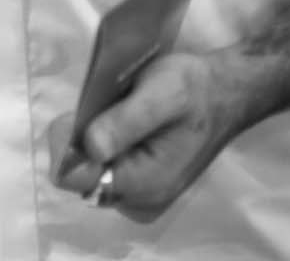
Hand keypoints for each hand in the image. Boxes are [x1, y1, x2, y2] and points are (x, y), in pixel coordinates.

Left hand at [47, 49, 255, 223]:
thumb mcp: (161, 94)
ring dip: (90, 140)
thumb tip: (91, 148)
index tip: (79, 114)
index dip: (65, 144)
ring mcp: (138, 195)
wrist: (224, 94)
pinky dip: (102, 143)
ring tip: (117, 114)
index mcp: (145, 184)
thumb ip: (124, 123)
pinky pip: (101, 167)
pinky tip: (121, 124)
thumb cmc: (193, 90)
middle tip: (106, 109)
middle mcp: (139, 200)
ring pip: (87, 170)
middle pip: (77, 175)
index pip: (73, 178)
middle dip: (79, 140)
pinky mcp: (139, 185)